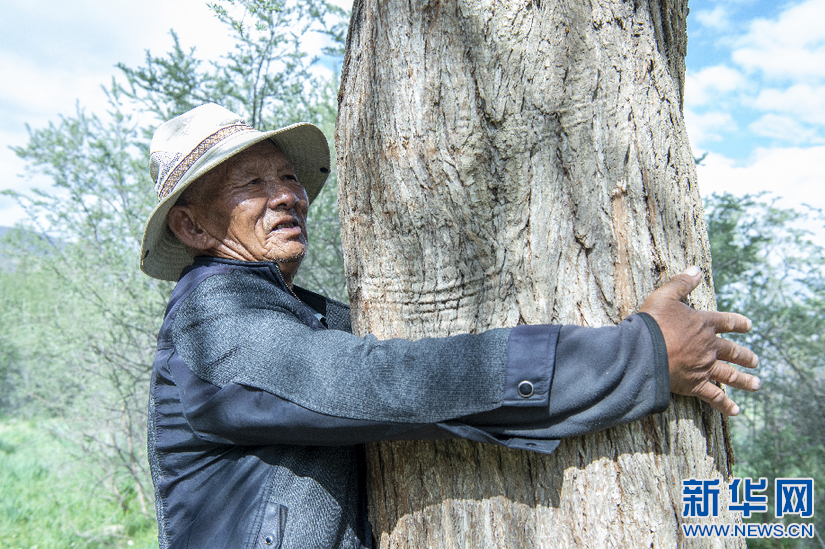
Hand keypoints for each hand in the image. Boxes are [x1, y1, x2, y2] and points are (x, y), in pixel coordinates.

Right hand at [639, 266, 759, 415]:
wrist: (645, 351)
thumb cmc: (652, 322)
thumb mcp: (664, 296)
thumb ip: (681, 283)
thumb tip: (696, 269)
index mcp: (704, 324)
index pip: (727, 322)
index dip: (738, 323)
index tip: (749, 326)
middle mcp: (709, 346)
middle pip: (733, 352)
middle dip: (746, 356)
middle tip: (756, 362)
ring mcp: (704, 367)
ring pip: (730, 375)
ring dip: (744, 381)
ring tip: (756, 385)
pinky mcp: (695, 385)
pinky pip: (714, 396)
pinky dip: (725, 405)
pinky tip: (735, 411)